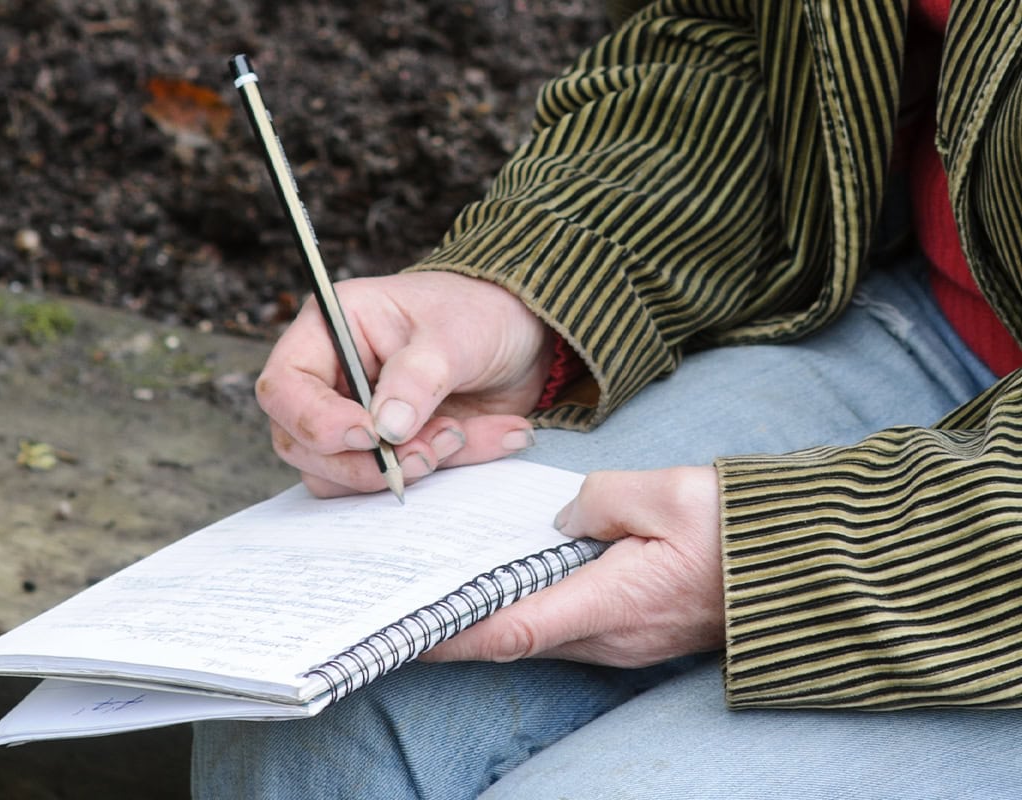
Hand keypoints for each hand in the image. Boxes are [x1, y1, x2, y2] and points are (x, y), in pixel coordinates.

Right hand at [257, 271, 554, 495]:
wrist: (526, 335)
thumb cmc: (481, 313)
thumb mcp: (456, 335)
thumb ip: (418, 378)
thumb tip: (386, 430)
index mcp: (329, 331)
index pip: (283, 387)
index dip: (315, 421)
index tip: (371, 435)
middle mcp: (331, 379)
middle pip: (300, 443)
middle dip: (363, 462)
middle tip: (428, 451)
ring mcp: (355, 419)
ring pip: (339, 475)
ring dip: (401, 471)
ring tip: (461, 436)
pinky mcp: (387, 451)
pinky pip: (389, 483)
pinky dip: (438, 474)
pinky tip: (485, 439)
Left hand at [422, 466, 723, 667]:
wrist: (802, 566)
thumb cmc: (739, 529)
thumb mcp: (666, 492)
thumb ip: (598, 500)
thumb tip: (565, 523)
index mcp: (611, 603)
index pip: (512, 630)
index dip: (455, 635)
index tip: (408, 632)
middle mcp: (612, 637)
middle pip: (517, 637)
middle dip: (465, 623)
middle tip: (416, 594)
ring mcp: (625, 642)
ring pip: (542, 632)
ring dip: (498, 614)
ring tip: (453, 581)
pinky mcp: (636, 634)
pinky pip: (569, 625)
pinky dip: (533, 607)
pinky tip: (516, 577)